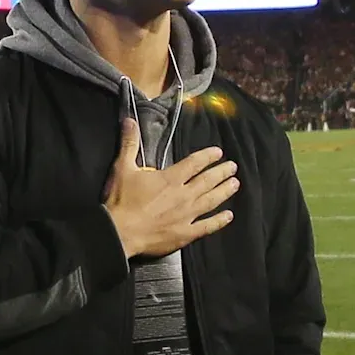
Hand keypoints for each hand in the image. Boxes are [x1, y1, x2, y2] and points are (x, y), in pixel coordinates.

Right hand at [103, 118, 239, 258]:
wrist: (119, 233)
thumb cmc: (121, 201)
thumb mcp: (122, 168)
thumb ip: (129, 144)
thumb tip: (129, 121)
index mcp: (170, 178)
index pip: (194, 163)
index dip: (208, 156)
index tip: (218, 152)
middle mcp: (183, 195)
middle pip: (208, 180)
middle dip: (222, 172)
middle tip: (233, 167)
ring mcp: (186, 215)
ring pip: (211, 200)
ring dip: (225, 191)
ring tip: (235, 184)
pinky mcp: (185, 234)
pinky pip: (207, 226)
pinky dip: (219, 221)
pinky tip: (229, 216)